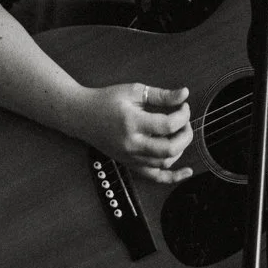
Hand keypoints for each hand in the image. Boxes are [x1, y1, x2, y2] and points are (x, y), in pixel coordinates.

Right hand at [75, 83, 192, 182]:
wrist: (81, 115)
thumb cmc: (106, 100)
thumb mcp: (134, 91)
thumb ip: (161, 95)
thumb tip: (185, 94)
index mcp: (132, 123)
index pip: (168, 125)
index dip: (183, 115)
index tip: (183, 106)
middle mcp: (132, 144)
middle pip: (170, 148)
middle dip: (185, 134)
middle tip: (184, 121)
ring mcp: (130, 157)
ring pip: (165, 162)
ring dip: (180, 149)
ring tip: (178, 134)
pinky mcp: (129, 164)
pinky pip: (154, 176)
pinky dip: (172, 176)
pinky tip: (186, 172)